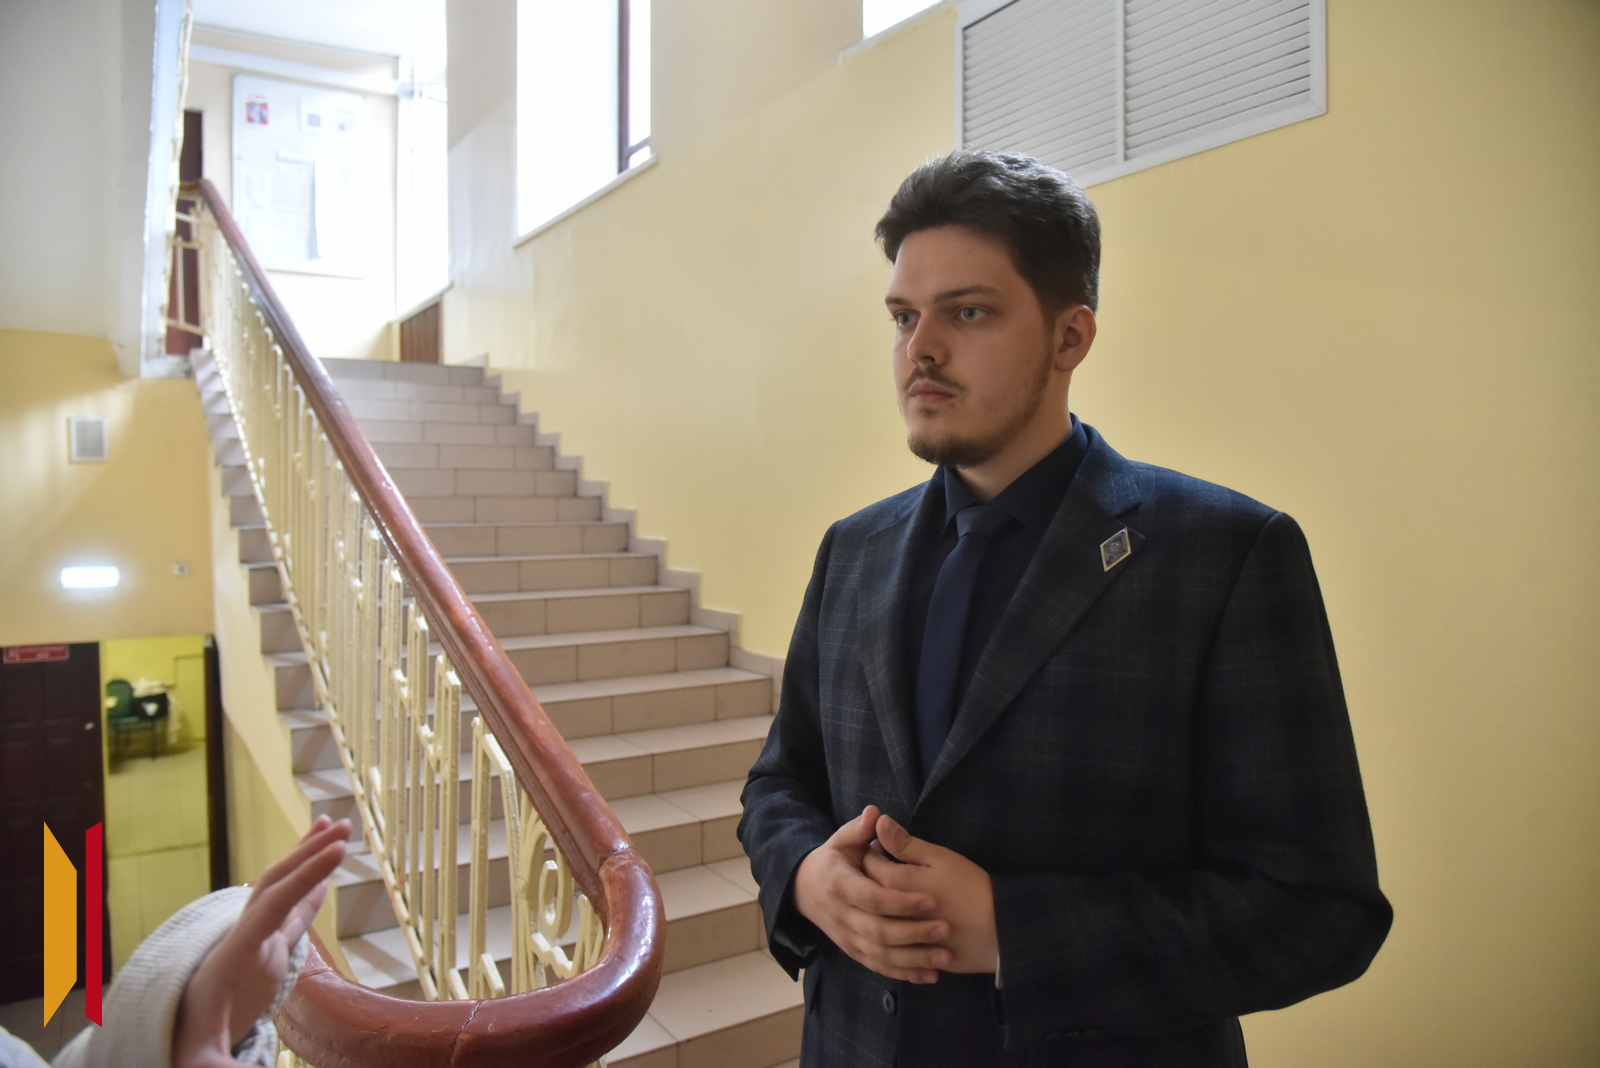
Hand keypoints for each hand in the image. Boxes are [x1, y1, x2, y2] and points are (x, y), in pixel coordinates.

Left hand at [171, 815, 350, 1066]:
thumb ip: (217, 1066)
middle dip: (308, 853)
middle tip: (344, 826)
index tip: (339, 851)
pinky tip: (325, 871)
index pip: (272, 905)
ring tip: (333, 826)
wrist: (170, 1039)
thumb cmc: (184, 1044)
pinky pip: (289, 909)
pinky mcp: (263, 951)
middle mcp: (242, 938)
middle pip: (276, 883)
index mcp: (232, 955)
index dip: (305, 877)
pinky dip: (308, 885)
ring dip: (307, 856)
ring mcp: (253, 941)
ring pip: (281, 887)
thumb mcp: (199, 1058)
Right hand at [792, 805, 950, 983]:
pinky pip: (879, 967)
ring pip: (881, 955)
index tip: (933, 900)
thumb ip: (859, 829)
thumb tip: (875, 813)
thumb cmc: (831, 861)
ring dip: (914, 959)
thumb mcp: (840, 841)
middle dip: (914, 932)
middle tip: (946, 929)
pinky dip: (905, 974)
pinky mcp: (854, 952)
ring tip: (945, 956)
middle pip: (879, 931)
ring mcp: (847, 938)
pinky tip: (930, 976)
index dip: (902, 902)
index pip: (873, 898)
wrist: (803, 891)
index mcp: (840, 885)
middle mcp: (841, 916)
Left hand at [863, 814, 997, 973]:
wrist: (999, 932)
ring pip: (875, 922)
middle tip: (887, 869)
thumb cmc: (970, 887)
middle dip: (871, 878)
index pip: (868, 862)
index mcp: (896, 882)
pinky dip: (891, 938)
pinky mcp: (910, 958)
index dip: (873, 851)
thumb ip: (905, 843)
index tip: (883, 847)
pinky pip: (891, 950)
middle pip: (867, 892)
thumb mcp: (939, 858)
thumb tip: (879, 822)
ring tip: (897, 898)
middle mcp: (890, 912)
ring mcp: (899, 938)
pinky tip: (904, 927)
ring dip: (879, 908)